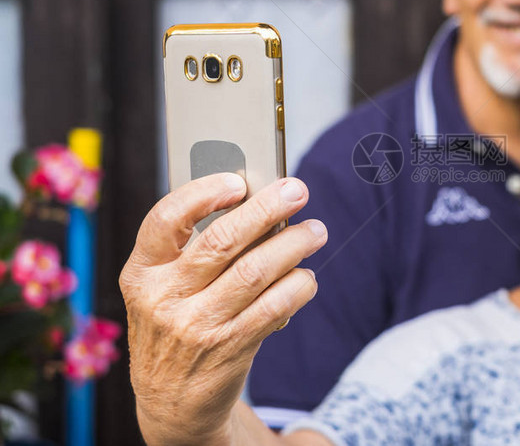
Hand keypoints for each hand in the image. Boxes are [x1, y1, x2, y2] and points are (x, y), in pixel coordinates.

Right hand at [119, 174, 325, 444]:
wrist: (172, 402)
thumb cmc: (175, 325)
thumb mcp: (163, 290)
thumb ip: (194, 250)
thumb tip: (256, 202)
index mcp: (141, 273)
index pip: (164, 220)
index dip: (202, 194)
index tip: (238, 181)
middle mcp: (164, 298)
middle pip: (222, 241)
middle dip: (266, 209)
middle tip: (297, 190)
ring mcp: (196, 326)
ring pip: (256, 271)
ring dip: (294, 244)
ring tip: (315, 231)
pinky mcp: (230, 348)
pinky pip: (275, 307)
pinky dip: (298, 285)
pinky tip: (307, 276)